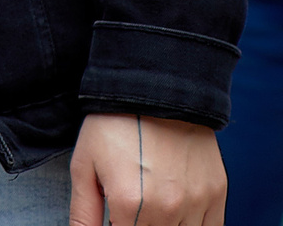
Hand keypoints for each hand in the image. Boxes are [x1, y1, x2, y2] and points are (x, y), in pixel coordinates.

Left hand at [70, 114, 225, 225]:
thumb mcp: (84, 165)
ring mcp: (196, 203)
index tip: (114, 214)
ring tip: (149, 201)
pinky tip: (175, 208)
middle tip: (130, 205)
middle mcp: (167, 209)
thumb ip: (83, 212)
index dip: (116, 225)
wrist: (156, 89)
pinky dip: (191, 225)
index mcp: (129, 203)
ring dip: (163, 224)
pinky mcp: (217, 194)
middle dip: (137, 223)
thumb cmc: (113, 125)